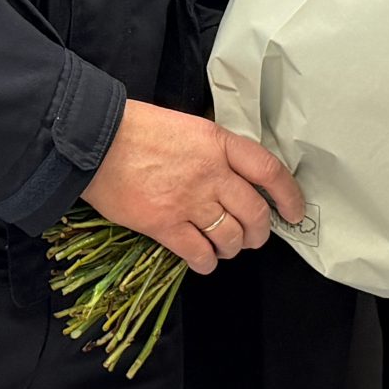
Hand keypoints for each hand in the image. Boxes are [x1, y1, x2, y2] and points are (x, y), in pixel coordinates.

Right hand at [83, 100, 305, 272]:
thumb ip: (213, 150)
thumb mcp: (187, 126)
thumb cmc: (136, 128)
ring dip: (232, 247)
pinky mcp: (164, 224)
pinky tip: (202, 259)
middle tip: (254, 236)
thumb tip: (232, 173)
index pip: (268, 170)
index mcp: (218, 143)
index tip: (294, 211)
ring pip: (231, 238)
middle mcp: (211, 173)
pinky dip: (206, 262)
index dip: (288, 195)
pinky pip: (199, 254)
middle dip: (260, 232)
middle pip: (255, 213)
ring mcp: (189, 201)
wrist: (94, 141)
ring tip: (224, 246)